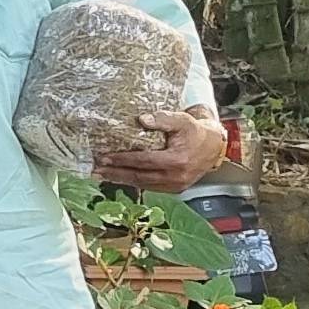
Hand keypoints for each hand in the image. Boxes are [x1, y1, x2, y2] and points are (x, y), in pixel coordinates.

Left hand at [93, 107, 227, 190]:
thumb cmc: (195, 131)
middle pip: (139, 177)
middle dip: (115, 173)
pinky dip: (133, 182)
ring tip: (101, 175)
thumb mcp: (182, 120)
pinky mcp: (174, 189)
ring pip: (143, 184)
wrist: (212, 146)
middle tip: (95, 170)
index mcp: (177, 160)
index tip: (103, 157)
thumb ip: (162, 119)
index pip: (143, 161)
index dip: (122, 160)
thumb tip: (142, 119)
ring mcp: (175, 185)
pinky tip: (119, 178)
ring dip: (121, 180)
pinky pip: (150, 187)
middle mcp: (176, 176)